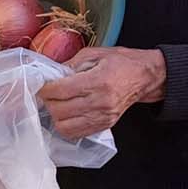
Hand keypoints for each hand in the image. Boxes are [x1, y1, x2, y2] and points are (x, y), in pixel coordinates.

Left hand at [39, 46, 165, 138]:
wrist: (145, 77)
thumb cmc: (122, 62)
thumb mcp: (95, 54)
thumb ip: (70, 64)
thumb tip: (49, 74)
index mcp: (98, 81)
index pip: (59, 91)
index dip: (45, 89)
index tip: (42, 85)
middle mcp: (100, 102)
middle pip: (59, 110)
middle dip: (49, 101)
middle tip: (49, 94)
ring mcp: (103, 117)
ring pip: (64, 126)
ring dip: (56, 116)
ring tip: (58, 104)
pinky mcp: (104, 125)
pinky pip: (76, 134)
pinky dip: (66, 125)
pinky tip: (67, 114)